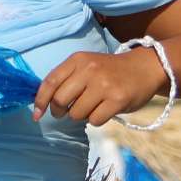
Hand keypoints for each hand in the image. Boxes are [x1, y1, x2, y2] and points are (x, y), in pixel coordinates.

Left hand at [31, 49, 165, 126]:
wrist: (144, 68)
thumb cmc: (108, 70)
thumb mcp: (86, 65)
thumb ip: (66, 79)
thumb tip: (45, 103)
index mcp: (77, 60)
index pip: (50, 82)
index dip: (40, 100)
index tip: (37, 114)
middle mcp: (89, 70)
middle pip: (60, 100)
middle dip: (60, 111)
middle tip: (67, 111)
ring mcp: (104, 85)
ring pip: (76, 113)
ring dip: (81, 115)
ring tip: (92, 106)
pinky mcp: (117, 100)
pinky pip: (94, 120)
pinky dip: (96, 120)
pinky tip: (104, 110)